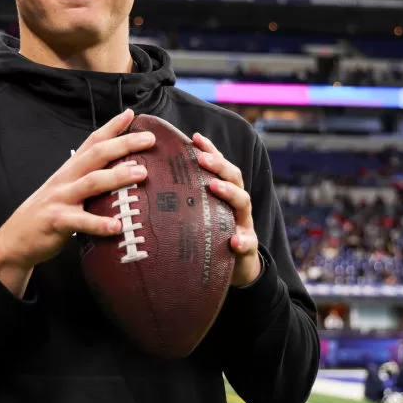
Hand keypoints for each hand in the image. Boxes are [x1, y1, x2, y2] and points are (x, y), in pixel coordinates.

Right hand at [0, 109, 154, 295]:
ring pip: (91, 183)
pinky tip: (117, 226)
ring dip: (118, 176)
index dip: (111, 127)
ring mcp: (60, 199)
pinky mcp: (56, 221)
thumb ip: (89, 180)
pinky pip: (80, 221)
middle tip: (150, 139)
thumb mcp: (67, 190)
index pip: (92, 142)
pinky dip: (99, 223)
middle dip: (124, 144)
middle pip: (96, 155)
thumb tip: (123, 172)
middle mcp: (66, 179)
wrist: (15, 239)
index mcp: (70, 170)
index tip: (131, 114)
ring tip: (141, 174)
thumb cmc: (49, 213)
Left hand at [192, 133, 261, 286]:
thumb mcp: (200, 212)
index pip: (219, 165)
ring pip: (243, 202)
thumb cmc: (211, 233)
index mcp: (225, 191)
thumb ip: (187, 196)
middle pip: (233, 177)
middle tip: (201, 158)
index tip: (195, 137)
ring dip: (230, 193)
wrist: (235, 265)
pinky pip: (247, 243)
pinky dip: (242, 241)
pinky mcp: (246, 246)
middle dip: (218, 165)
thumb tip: (155, 177)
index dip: (210, 150)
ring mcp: (244, 223)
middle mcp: (237, 203)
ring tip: (214, 187)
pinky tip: (235, 242)